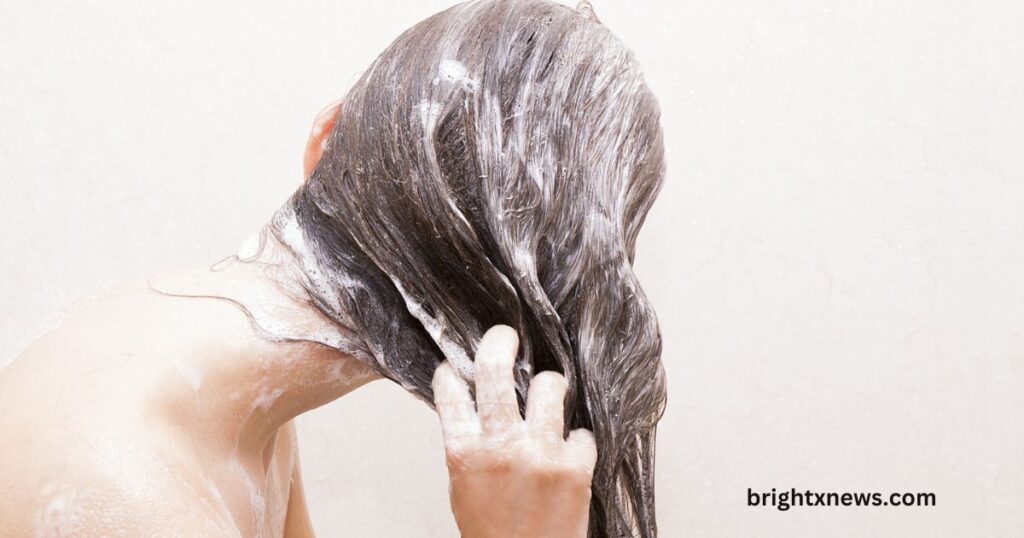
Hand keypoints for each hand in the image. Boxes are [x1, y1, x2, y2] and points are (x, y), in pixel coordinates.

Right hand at [431, 325, 596, 537]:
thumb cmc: (493, 534)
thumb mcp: (464, 489)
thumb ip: (469, 447)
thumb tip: (474, 407)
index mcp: (465, 453)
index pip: (451, 392)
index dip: (452, 372)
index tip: (455, 365)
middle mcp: (501, 447)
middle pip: (495, 371)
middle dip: (500, 343)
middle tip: (505, 336)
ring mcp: (541, 454)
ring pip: (549, 386)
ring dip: (550, 385)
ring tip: (551, 390)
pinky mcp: (575, 467)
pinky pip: (582, 432)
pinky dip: (578, 441)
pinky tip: (571, 452)